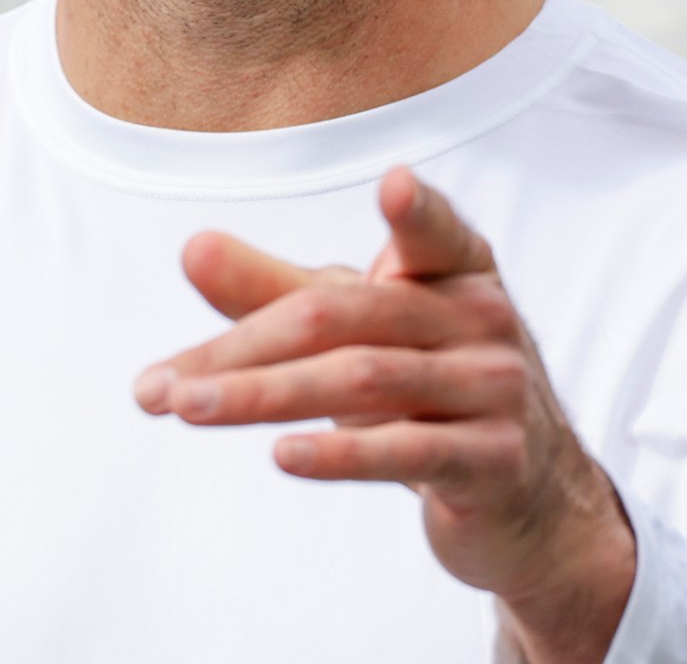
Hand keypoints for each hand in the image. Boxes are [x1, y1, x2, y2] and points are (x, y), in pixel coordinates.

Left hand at [134, 167, 636, 663]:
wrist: (527, 500)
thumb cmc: (430, 393)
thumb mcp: (362, 334)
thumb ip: (279, 292)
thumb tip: (192, 249)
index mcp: (456, 271)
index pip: (435, 234)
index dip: (418, 212)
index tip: (394, 186)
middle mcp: (482, 321)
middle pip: (344, 319)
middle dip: (242, 349)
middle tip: (159, 384)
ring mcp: (495, 392)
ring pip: (363, 382)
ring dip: (261, 398)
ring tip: (187, 409)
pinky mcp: (493, 463)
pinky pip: (407, 452)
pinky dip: (339, 454)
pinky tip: (281, 454)